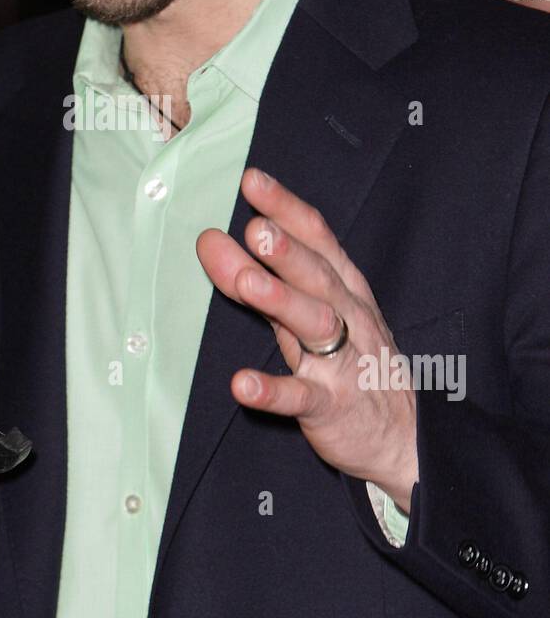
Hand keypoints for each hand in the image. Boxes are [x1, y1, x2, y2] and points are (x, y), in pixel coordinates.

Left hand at [195, 168, 417, 512]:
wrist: (405, 436)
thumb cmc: (353, 363)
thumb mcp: (309, 313)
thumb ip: (260, 276)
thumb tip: (211, 240)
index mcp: (345, 288)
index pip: (318, 239)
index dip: (286, 209)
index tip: (253, 182)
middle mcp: (348, 317)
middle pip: (318, 277)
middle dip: (288, 251)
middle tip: (255, 228)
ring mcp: (343, 362)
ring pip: (316, 325)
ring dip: (282, 301)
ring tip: (247, 283)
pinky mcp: (332, 407)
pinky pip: (301, 397)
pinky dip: (272, 391)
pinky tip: (242, 384)